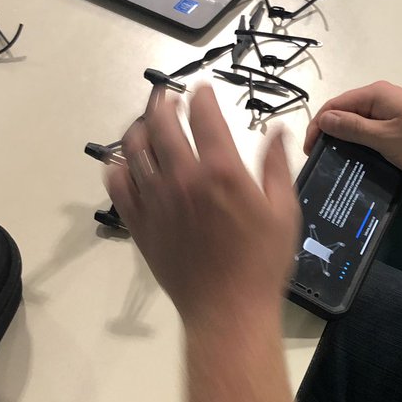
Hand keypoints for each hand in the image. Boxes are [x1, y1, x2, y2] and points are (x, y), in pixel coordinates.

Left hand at [107, 84, 298, 331]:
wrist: (228, 311)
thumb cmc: (262, 263)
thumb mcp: (284, 211)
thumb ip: (277, 166)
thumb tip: (278, 131)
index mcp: (221, 171)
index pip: (203, 115)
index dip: (201, 96)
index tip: (202, 91)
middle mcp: (182, 178)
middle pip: (161, 122)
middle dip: (164, 101)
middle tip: (168, 97)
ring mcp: (155, 200)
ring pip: (133, 148)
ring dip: (140, 128)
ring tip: (148, 124)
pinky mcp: (138, 223)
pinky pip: (117, 184)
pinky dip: (119, 167)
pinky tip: (127, 164)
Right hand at [304, 81, 401, 183]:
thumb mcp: (385, 138)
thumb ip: (353, 127)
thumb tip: (324, 118)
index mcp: (376, 94)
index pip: (335, 105)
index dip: (318, 126)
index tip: (309, 150)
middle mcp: (382, 98)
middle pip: (346, 112)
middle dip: (330, 133)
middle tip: (320, 159)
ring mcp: (393, 112)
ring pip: (359, 124)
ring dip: (346, 140)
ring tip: (335, 162)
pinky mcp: (401, 126)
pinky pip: (373, 132)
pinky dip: (362, 144)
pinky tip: (358, 161)